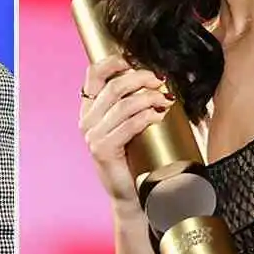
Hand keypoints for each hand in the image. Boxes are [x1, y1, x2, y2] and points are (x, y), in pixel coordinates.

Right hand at [78, 54, 172, 203]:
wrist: (135, 192)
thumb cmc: (138, 156)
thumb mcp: (133, 123)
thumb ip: (135, 101)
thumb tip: (158, 77)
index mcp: (91, 108)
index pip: (93, 74)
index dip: (114, 62)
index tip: (136, 60)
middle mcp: (87, 119)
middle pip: (113, 86)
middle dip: (140, 78)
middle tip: (160, 80)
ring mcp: (92, 135)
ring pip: (122, 105)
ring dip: (148, 97)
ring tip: (166, 99)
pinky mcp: (102, 149)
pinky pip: (128, 125)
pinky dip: (146, 116)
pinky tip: (159, 115)